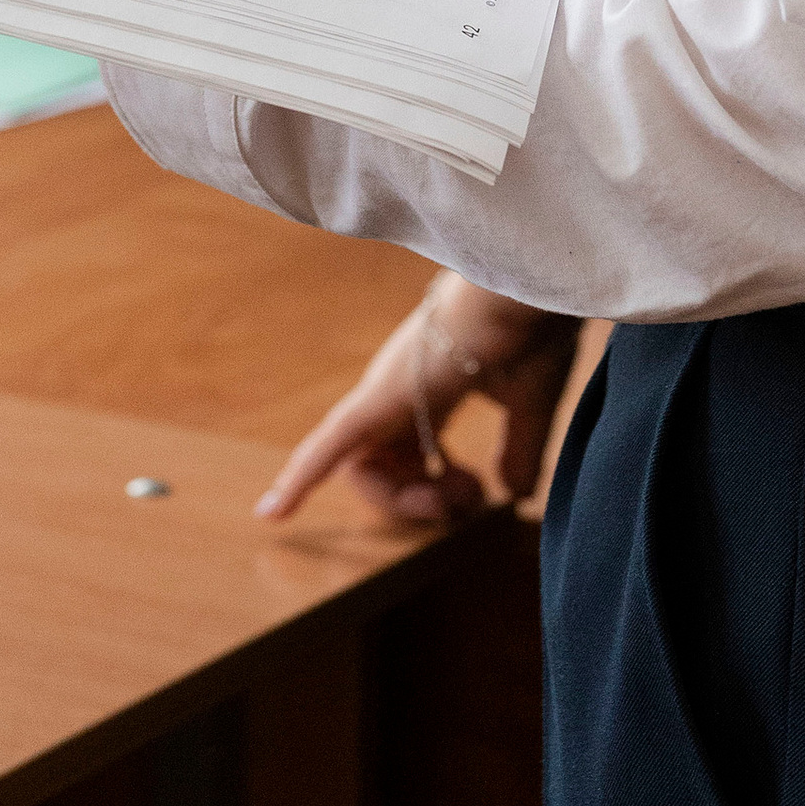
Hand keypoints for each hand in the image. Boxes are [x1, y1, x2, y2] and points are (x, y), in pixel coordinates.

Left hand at [257, 275, 580, 529]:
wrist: (526, 294)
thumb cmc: (531, 334)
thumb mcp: (529, 406)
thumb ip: (519, 450)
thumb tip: (512, 494)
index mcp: (433, 385)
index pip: (412, 447)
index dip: (436, 486)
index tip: (482, 496)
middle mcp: (399, 389)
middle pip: (384, 464)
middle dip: (419, 500)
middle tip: (461, 504)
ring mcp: (386, 390)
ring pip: (361, 467)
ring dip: (399, 500)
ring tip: (447, 501)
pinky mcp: (381, 395)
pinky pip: (332, 443)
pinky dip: (302, 477)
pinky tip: (273, 512)